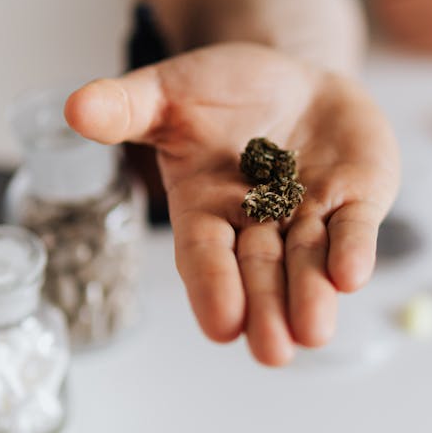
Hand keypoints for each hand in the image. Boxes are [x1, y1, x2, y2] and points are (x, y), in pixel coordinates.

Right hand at [65, 43, 399, 365]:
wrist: (292, 80)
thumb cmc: (223, 95)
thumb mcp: (170, 93)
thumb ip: (127, 107)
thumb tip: (76, 107)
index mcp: (207, 209)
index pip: (206, 254)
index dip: (213, 287)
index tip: (221, 325)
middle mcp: (260, 223)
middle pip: (262, 273)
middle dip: (267, 310)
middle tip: (272, 352)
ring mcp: (311, 214)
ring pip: (310, 261)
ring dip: (311, 296)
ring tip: (312, 331)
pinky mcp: (355, 198)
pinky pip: (354, 226)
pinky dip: (353, 249)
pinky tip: (352, 275)